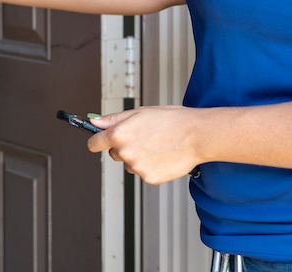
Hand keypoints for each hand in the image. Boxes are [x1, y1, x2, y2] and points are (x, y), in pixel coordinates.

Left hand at [87, 106, 203, 184]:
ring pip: (129, 164)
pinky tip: (162, 156)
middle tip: (143, 138)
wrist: (196, 135)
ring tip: (156, 146)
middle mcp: (125, 152)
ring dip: (137, 157)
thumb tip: (95, 122)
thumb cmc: (171, 121)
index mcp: (119, 133)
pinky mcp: (148, 178)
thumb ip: (113, 119)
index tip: (99, 142)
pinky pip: (143, 172)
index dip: (97, 142)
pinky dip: (150, 166)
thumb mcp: (140, 112)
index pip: (94, 144)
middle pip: (113, 154)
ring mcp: (136, 167)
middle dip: (123, 147)